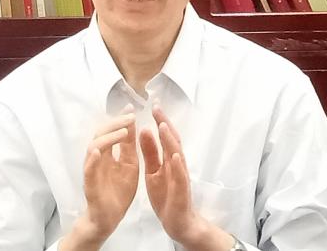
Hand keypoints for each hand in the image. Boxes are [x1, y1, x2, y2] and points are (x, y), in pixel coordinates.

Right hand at [60, 110, 138, 250]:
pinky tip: (98, 152)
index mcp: (109, 154)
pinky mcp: (90, 184)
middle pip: (101, 134)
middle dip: (115, 123)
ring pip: (94, 147)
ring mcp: (92, 170)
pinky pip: (88, 170)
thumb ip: (129, 146)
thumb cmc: (119, 192)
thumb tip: (132, 123)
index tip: (132, 108)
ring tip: (123, 132)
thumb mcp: (130, 165)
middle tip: (130, 117)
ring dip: (108, 138)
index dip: (120, 119)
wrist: (110, 219)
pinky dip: (92, 160)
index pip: (111, 131)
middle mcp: (98, 158)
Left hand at [139, 107, 231, 250]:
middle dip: (164, 123)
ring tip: (163, 125)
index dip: (159, 120)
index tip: (152, 105)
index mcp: (168, 159)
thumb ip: (150, 152)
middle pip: (172, 140)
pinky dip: (178, 165)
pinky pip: (180, 177)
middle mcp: (177, 164)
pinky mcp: (181, 190)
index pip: (165, 136)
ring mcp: (181, 176)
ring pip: (177, 154)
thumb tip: (145, 129)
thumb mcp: (153, 171)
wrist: (178, 222)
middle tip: (156, 107)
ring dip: (170, 140)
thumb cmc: (166, 195)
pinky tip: (174, 156)